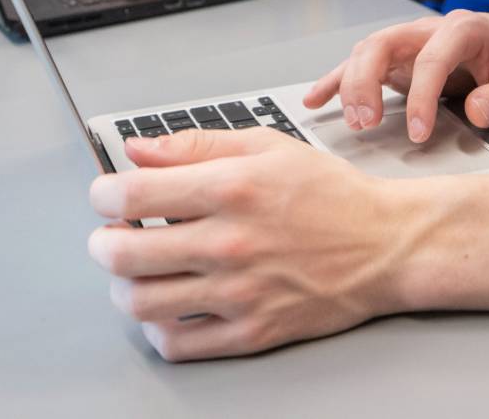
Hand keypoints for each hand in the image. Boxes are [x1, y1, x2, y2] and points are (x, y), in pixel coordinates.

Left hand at [87, 128, 418, 359]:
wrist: (386, 245)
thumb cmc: (331, 195)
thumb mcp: (267, 146)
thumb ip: (196, 145)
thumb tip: (137, 150)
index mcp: (232, 188)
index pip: (132, 195)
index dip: (102, 195)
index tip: (105, 195)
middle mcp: (231, 243)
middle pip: (124, 253)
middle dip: (102, 242)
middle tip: (110, 234)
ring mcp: (239, 293)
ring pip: (142, 303)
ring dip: (123, 285)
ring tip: (137, 269)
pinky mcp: (251, 332)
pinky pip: (178, 342)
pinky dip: (157, 327)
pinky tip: (167, 304)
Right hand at [305, 10, 488, 144]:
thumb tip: (477, 113)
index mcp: (461, 29)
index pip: (430, 61)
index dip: (420, 98)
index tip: (418, 133)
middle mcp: (426, 30)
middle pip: (382, 46)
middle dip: (366, 83)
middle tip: (366, 123)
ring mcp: (409, 43)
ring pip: (365, 53)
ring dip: (350, 85)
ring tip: (351, 121)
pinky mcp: (398, 58)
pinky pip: (360, 65)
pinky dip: (336, 81)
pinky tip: (316, 99)